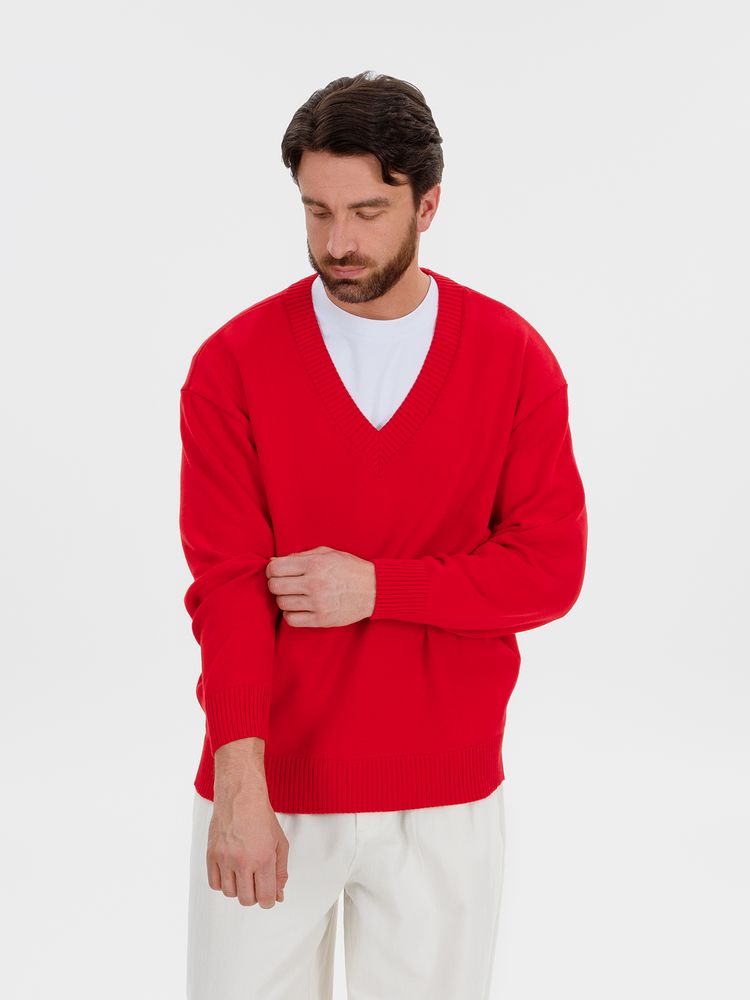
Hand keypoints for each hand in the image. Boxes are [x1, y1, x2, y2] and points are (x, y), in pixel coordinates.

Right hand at [207, 786, 288, 907]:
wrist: (240, 797)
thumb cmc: (261, 817)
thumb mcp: (281, 843)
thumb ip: (281, 872)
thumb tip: (278, 895)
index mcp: (263, 859)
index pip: (265, 898)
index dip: (269, 900)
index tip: (268, 896)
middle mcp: (242, 861)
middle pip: (246, 900)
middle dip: (254, 895)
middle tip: (257, 882)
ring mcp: (225, 859)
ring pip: (230, 894)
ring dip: (238, 889)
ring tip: (244, 872)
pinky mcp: (211, 855)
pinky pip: (214, 884)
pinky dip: (223, 883)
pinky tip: (231, 871)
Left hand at [266, 545, 375, 627]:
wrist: (374, 589)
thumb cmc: (349, 568)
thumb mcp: (327, 553)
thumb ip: (299, 555)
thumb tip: (272, 561)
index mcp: (314, 564)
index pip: (276, 568)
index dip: (271, 569)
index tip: (276, 571)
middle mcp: (314, 583)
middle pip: (275, 586)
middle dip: (275, 584)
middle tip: (283, 583)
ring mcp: (318, 603)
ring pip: (281, 603)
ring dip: (283, 599)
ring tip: (293, 595)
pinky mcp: (322, 619)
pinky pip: (292, 620)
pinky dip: (290, 614)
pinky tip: (298, 608)